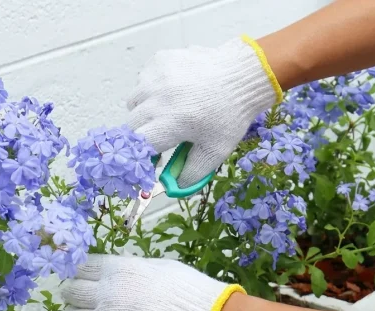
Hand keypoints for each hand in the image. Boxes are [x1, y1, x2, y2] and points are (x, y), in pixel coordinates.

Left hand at [61, 254, 244, 310]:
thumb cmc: (185, 289)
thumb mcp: (156, 266)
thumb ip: (130, 270)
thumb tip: (119, 272)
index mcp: (116, 269)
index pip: (82, 268)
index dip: (80, 274)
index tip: (83, 279)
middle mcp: (104, 293)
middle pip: (72, 293)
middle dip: (73, 296)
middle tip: (80, 301)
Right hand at [127, 36, 281, 186]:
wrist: (242, 76)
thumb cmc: (230, 115)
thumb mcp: (215, 151)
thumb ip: (191, 174)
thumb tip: (172, 187)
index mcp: (170, 123)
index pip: (137, 145)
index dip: (142, 153)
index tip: (152, 155)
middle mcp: (157, 99)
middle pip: (132, 124)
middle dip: (144, 132)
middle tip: (163, 132)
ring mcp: (155, 76)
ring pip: (134, 100)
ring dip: (145, 109)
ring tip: (168, 108)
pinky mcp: (159, 60)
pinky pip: (143, 79)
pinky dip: (152, 87)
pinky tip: (174, 88)